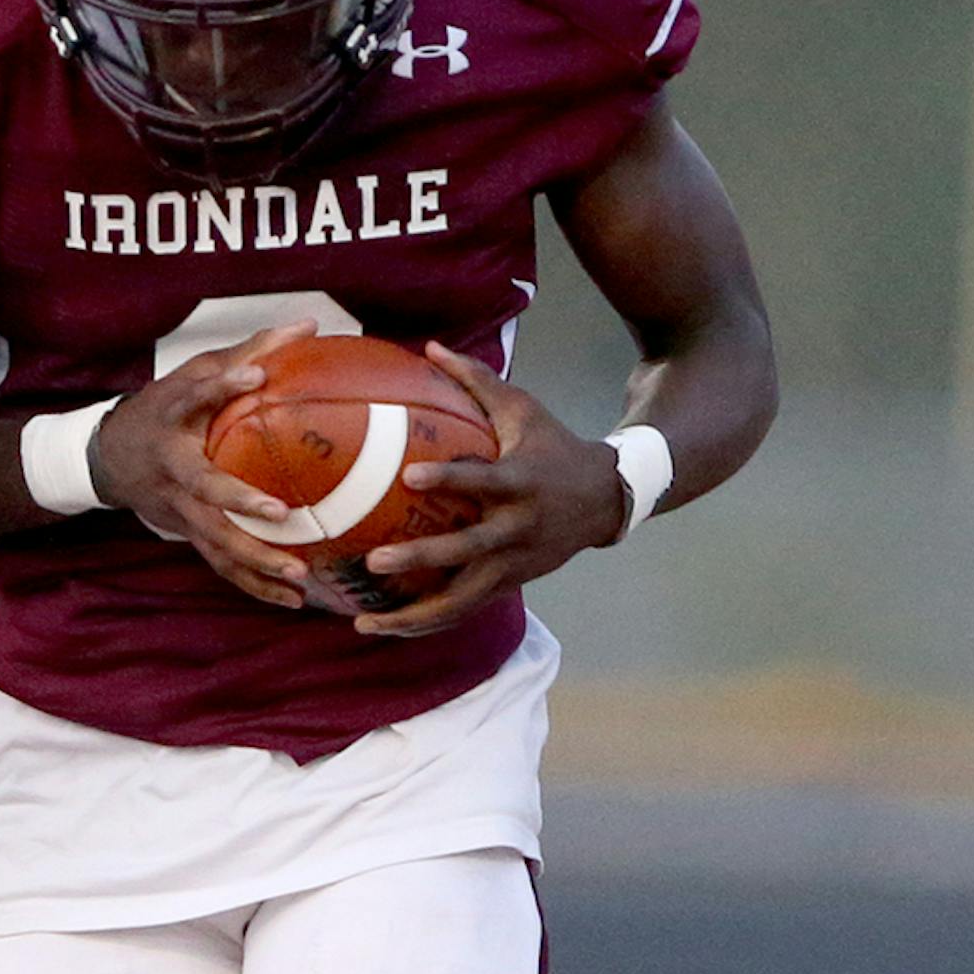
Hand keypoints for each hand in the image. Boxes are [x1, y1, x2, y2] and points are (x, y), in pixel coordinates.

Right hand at [88, 326, 318, 611]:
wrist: (108, 457)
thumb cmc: (165, 407)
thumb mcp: (195, 372)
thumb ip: (249, 350)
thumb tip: (308, 326)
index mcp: (172, 418)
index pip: (193, 396)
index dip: (220, 386)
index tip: (254, 376)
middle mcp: (172, 467)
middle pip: (203, 488)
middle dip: (238, 501)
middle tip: (279, 512)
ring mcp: (178, 507)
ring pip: (214, 539)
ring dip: (254, 561)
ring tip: (298, 574)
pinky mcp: (187, 532)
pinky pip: (222, 564)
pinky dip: (255, 585)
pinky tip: (292, 599)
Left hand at [351, 345, 627, 639]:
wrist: (607, 497)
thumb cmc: (555, 446)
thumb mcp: (523, 409)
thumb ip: (476, 380)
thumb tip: (429, 347)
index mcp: (522, 482)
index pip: (483, 482)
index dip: (449, 480)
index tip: (409, 476)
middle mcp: (519, 528)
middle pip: (468, 552)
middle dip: (422, 560)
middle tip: (375, 560)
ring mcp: (516, 563)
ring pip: (464, 600)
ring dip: (416, 615)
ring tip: (366, 622)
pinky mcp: (511, 584)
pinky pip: (465, 609)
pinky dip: (428, 621)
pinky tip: (388, 626)